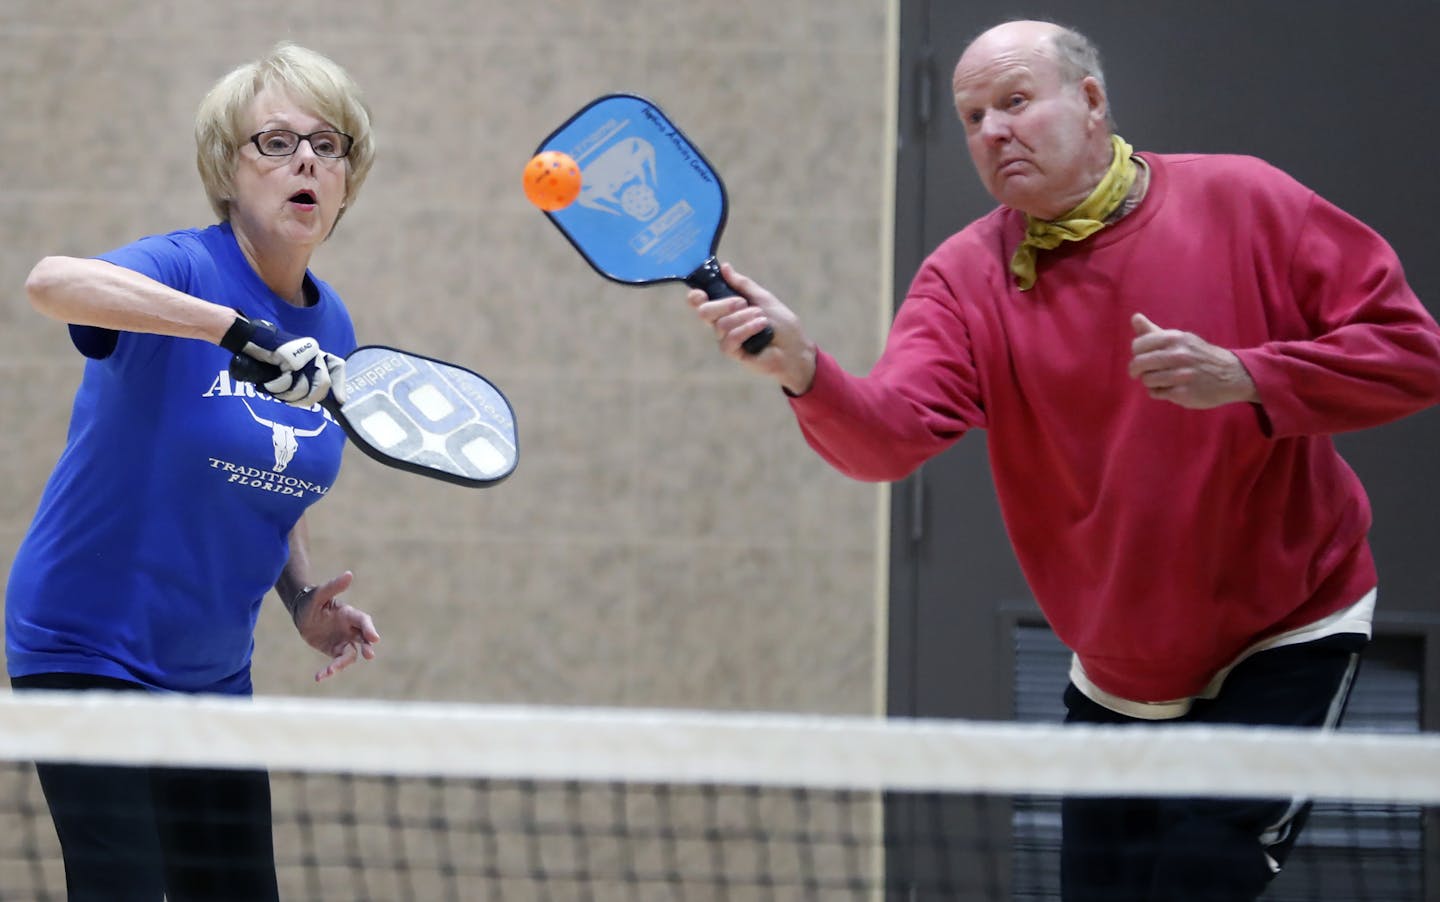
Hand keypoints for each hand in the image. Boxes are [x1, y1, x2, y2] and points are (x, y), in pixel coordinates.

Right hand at [220, 314, 345, 405]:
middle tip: (289, 397)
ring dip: (287, 394)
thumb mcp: (292, 367)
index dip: (340, 386)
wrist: (247, 338)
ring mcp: (300, 352)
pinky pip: (286, 383)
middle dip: (307, 398)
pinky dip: (276, 387)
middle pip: (322, 385)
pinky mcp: (287, 356)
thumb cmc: (268, 357)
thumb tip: (327, 399)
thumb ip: (308, 379)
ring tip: (275, 386)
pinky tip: (269, 381)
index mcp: (315, 352)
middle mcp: (312, 350)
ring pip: (303, 388)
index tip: (339, 401)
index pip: (337, 366)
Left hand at [289, 571, 379, 681]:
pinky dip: (330, 671)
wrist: (302, 613)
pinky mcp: (335, 651)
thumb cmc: (312, 600)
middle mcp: (350, 629)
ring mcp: (344, 641)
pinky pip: (336, 663)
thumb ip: (334, 586)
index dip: (370, 629)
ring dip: (341, 664)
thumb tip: (349, 574)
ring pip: (350, 655)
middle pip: (363, 640)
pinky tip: (319, 677)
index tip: (374, 639)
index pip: (364, 621)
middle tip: (369, 655)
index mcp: (349, 615)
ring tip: (329, 670)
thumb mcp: (320, 593)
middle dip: (367, 647)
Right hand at [687, 263, 817, 394]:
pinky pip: (730, 339)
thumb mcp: (763, 298)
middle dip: (723, 304)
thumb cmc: (782, 324)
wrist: (796, 348)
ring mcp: (727, 340)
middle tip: (743, 302)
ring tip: (762, 318)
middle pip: (704, 312)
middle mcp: (723, 324)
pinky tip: (761, 326)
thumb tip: (724, 267)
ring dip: (744, 317)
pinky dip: (747, 329)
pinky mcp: (734, 353)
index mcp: (727, 309)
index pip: (702, 303)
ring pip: (721, 324)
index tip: (701, 292)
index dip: (696, 297)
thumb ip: (742, 285)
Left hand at [1128, 313, 1258, 408]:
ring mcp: (1181, 375)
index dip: (1137, 353)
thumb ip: (1154, 331)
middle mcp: (1178, 354)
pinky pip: (1156, 393)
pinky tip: (1170, 388)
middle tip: (1143, 373)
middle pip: (1138, 364)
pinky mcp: (1183, 393)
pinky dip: (1159, 392)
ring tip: (1161, 380)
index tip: (1143, 357)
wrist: (1231, 374)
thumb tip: (1134, 317)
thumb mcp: (1180, 339)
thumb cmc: (1198, 355)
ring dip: (1149, 382)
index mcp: (1175, 338)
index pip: (1138, 345)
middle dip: (1137, 370)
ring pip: (1146, 380)